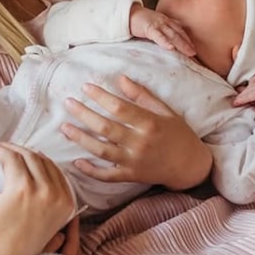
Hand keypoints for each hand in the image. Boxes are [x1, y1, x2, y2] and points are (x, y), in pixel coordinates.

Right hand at [0, 142, 75, 254]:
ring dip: (29, 154)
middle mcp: (45, 191)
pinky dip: (45, 166)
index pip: (12, 157)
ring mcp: (59, 196)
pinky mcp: (67, 202)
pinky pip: (58, 174)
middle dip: (13, 149)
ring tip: (15, 156)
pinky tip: (33, 165)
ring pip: (45, 162)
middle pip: (30, 156)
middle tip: (2, 150)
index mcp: (21, 190)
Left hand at [61, 76, 212, 190]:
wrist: (190, 165)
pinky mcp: (131, 176)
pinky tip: (77, 161)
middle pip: (105, 127)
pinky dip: (91, 170)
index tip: (86, 87)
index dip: (100, 96)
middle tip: (68, 102)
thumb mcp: (165, 111)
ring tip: (65, 127)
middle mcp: (140, 143)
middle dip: (84, 114)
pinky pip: (107, 175)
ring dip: (81, 139)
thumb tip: (121, 79)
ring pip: (101, 150)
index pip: (119, 108)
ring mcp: (134, 161)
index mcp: (149, 123)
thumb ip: (142, 96)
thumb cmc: (179, 134)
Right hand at [129, 4, 194, 55]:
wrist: (128, 13)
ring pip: (172, 35)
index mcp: (167, 22)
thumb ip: (163, 32)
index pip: (180, 31)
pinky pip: (158, 36)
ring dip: (182, 44)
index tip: (195, 49)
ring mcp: (158, 24)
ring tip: (189, 53)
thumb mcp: (156, 25)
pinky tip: (170, 48)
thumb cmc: (141, 21)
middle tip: (195, 54)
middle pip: (179, 33)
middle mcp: (165, 22)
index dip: (188, 40)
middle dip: (188, 44)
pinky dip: (165, 42)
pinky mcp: (149, 28)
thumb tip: (171, 42)